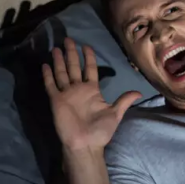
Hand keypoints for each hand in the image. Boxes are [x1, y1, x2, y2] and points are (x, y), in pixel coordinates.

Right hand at [42, 38, 141, 152]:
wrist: (85, 144)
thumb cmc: (100, 131)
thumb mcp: (116, 114)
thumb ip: (124, 101)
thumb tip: (139, 92)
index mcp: (92, 90)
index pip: (90, 69)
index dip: (88, 57)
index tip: (86, 46)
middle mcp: (78, 89)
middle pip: (74, 66)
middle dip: (71, 53)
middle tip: (68, 39)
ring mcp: (66, 94)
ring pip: (61, 73)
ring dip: (58, 60)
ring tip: (55, 48)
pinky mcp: (56, 100)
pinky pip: (51, 85)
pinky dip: (48, 75)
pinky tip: (45, 65)